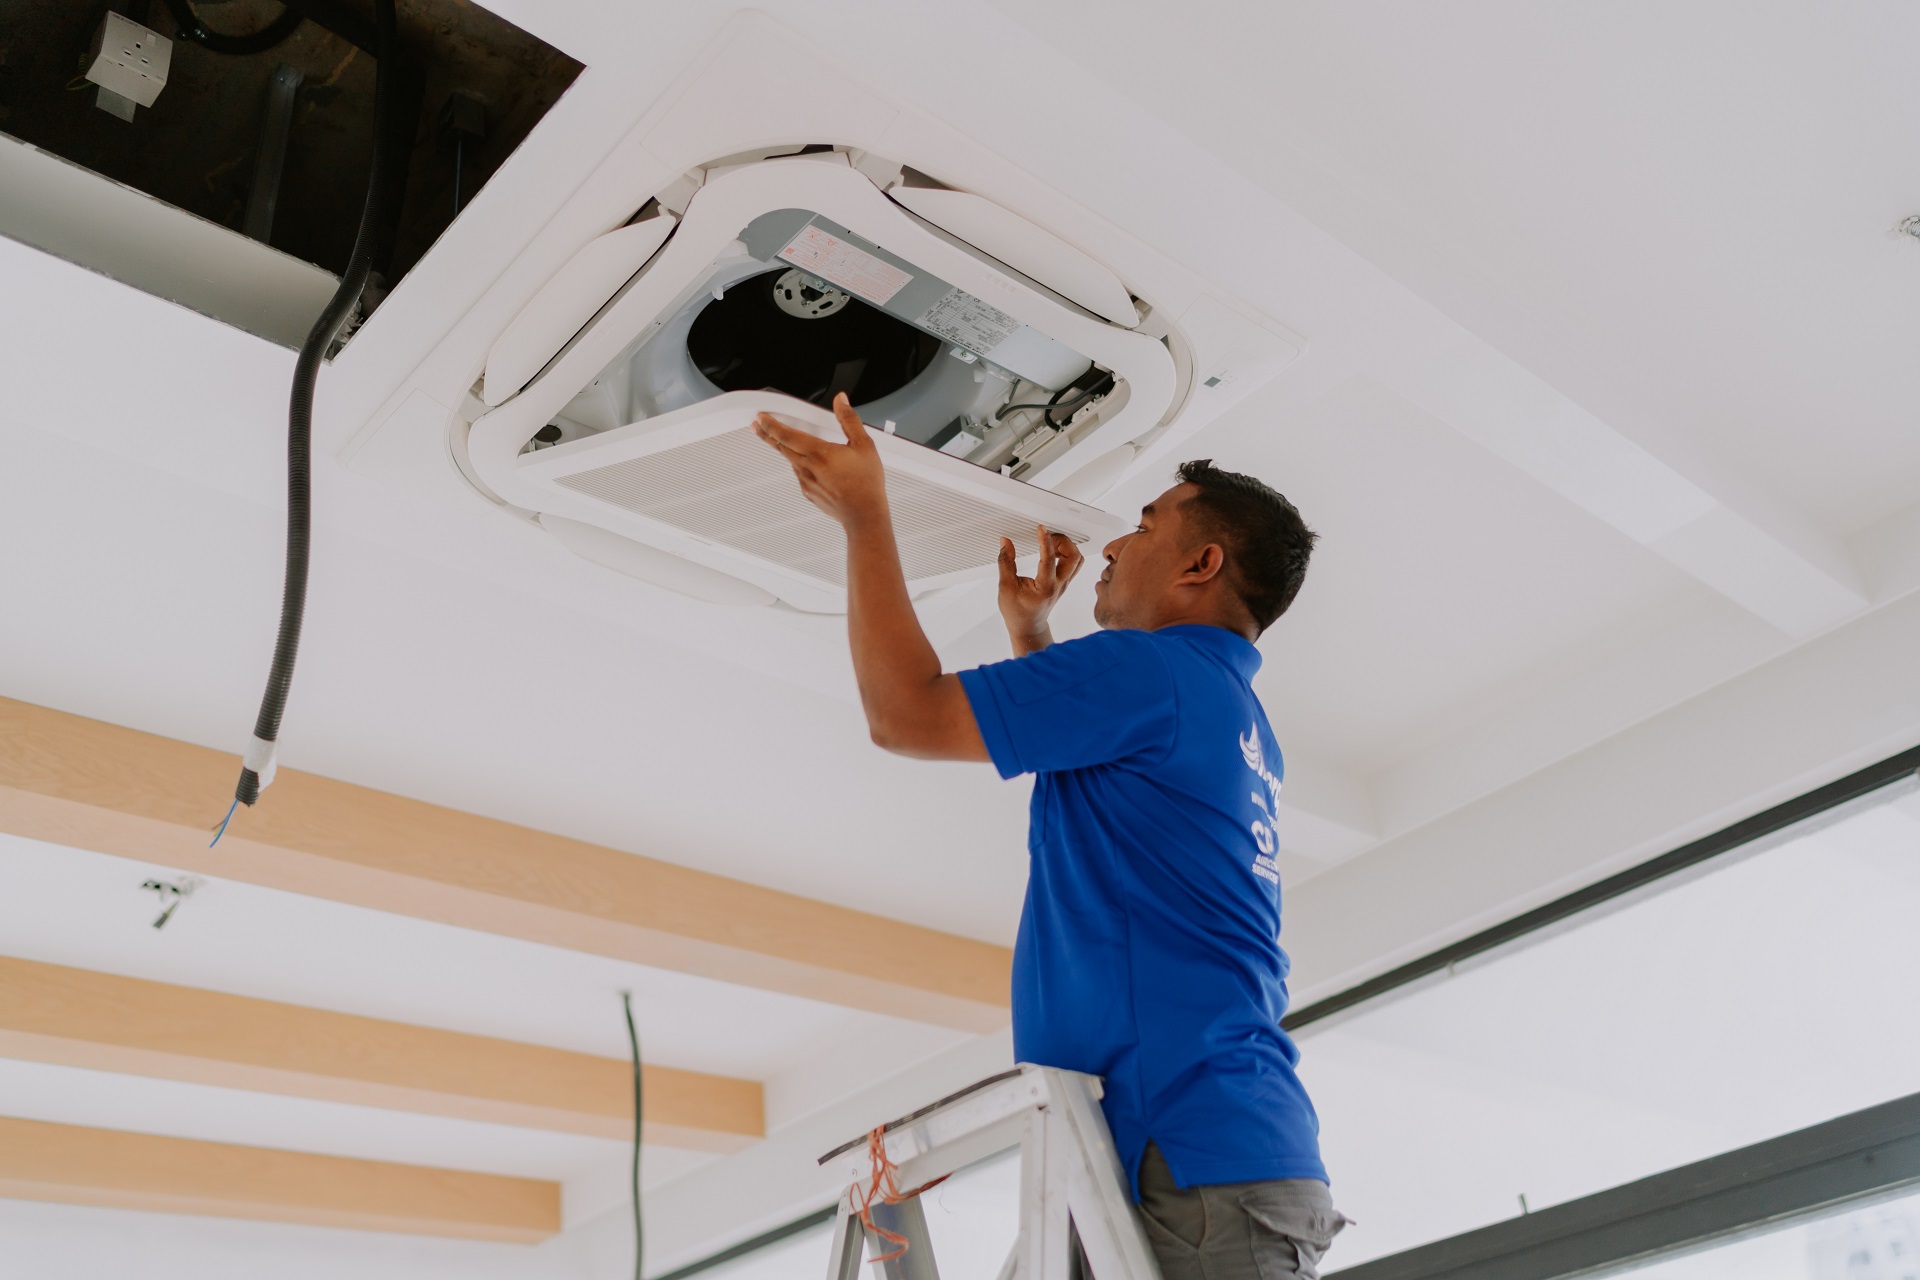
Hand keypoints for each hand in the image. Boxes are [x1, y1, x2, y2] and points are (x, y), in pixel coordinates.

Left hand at [752, 392, 887, 527]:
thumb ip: (849, 420)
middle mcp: (808, 468)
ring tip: (779, 441)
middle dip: (767, 434)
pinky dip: (796, 464)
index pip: (786, 435)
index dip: (770, 424)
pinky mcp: (809, 493)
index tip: (761, 418)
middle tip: (758, 426)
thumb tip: (841, 402)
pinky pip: (798, 474)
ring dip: (782, 448)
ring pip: (789, 460)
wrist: (864, 515)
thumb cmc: (865, 485)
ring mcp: (806, 482)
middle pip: (780, 447)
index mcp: (819, 453)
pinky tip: (804, 463)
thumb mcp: (864, 445)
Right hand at [998, 523, 1082, 654]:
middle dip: (1062, 541)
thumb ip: (1005, 563)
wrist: (1027, 627)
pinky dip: (1067, 553)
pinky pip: (1074, 564)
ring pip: (1077, 559)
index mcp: (1045, 587)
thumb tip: (1005, 543)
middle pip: (1074, 556)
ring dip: (1067, 546)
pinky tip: (1054, 551)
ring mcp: (1064, 584)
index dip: (1045, 540)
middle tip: (1047, 537)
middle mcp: (1059, 585)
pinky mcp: (1064, 583)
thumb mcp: (1006, 587)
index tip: (1041, 529)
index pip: (1049, 559)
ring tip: (1051, 543)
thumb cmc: (1017, 612)